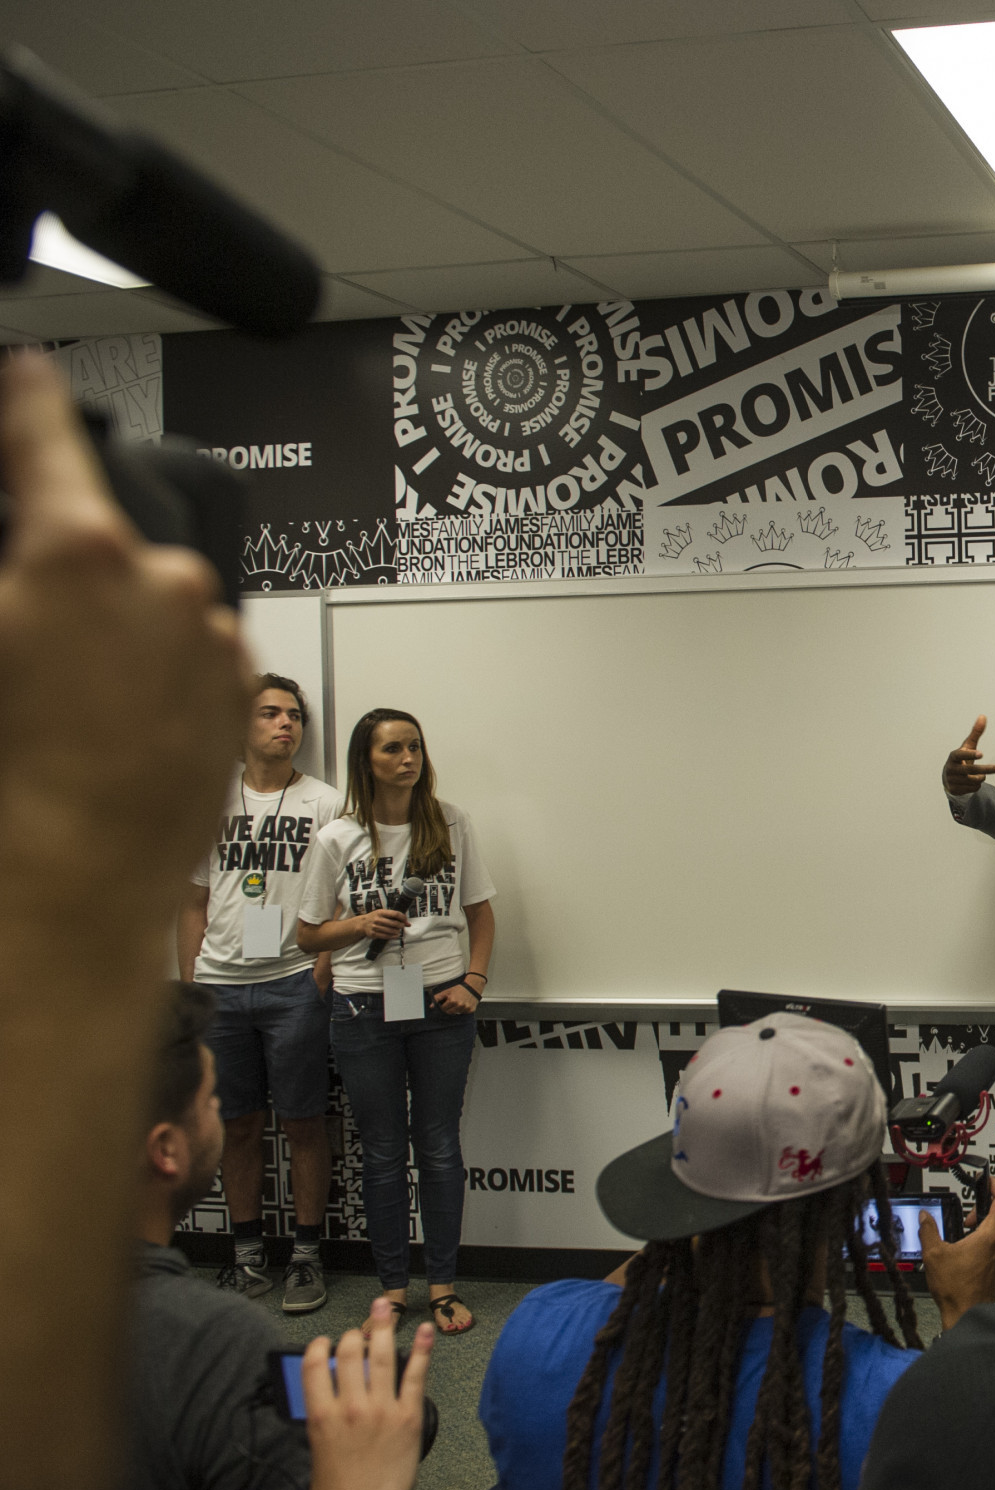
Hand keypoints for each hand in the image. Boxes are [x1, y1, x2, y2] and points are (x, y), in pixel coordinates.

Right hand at [0, 353, 244, 924]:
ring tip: (66, 707)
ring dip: (114, 635)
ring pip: (149, 606)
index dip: (29, 400)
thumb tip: (25, 577)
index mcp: (78, 550)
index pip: (47, 437)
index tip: (30, 372)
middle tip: (26, 649)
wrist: (74, 879)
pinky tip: (111, 727)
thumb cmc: (7, 775)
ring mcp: (212, 635)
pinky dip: (155, 674)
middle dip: (64, 580)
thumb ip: (13, 578)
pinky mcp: (240, 689)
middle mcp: (166, 578)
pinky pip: (189, 656)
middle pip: (102, 547)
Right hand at [304, 1298, 432, 1489]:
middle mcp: (351, 1407)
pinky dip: (423, 1349)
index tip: (326, 1340)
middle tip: (360, 1329)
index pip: (314, 1365)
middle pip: (349, 1353)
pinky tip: (425, 1331)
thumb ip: (325, 1417)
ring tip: (385, 1308)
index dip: (319, 1346)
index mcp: (322, 1416)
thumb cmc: (339, 1489)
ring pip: (382, 1356)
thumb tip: (330, 1392)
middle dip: (353, 1335)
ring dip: (384, 1327)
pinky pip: (416, 1374)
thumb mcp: (319, 1449)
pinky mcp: (410, 1415)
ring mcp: (382, 1408)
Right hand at [352, 907, 409, 942]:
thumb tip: (407, 923)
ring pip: (390, 931)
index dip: (403, 918)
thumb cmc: (375, 917)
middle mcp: (378, 919)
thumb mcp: (382, 913)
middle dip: (401, 926)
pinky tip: (396, 936)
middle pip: (394, 923)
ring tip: (399, 931)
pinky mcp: (373, 934)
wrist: (362, 924)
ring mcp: (375, 927)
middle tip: (402, 927)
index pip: (395, 914)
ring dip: (397, 932)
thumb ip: (394, 916)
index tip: (406, 921)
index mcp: (381, 912)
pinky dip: (393, 936)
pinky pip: (385, 936)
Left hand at [433, 981, 478, 1014]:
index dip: (443, 1005)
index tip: (447, 1002)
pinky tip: (464, 1003)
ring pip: (456, 1013)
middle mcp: (460, 1005)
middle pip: (449, 1012)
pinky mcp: (471, 1010)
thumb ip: (437, 998)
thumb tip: (431, 1006)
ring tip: (459, 1002)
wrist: (473, 986)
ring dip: (456, 1009)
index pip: (443, 1009)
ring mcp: (466, 1008)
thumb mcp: (447, 991)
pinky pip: (463, 1013)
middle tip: (452, 1002)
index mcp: (452, 1000)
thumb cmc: (459, 988)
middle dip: (449, 1008)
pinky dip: (463, 1010)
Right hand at [919, 1175, 994, 1327]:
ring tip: (971, 1229)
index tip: (986, 1183)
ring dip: (992, 1220)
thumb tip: (925, 1217)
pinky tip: (976, 1246)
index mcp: (992, 1234)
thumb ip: (929, 1230)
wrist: (968, 1315)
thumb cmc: (956, 1290)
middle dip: (991, 1203)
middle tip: (973, 1209)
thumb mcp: (934, 1255)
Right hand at [942, 716, 994, 797]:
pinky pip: (973, 788)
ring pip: (974, 780)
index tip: (981, 754)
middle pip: (971, 770)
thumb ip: (975, 733)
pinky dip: (976, 785)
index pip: (961, 755)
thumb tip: (983, 716)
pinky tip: (972, 782)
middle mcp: (951, 769)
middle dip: (986, 769)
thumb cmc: (962, 759)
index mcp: (953, 757)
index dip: (971, 755)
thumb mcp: (968, 746)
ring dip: (981, 778)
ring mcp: (952, 780)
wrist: (948, 778)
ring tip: (979, 775)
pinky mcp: (955, 790)